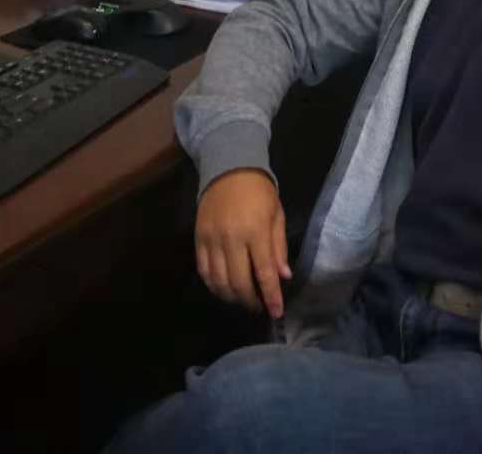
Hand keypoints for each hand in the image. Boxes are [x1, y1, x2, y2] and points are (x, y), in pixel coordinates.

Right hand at [195, 168, 292, 318]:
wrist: (229, 168)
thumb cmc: (259, 192)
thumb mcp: (276, 215)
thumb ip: (278, 247)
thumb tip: (283, 276)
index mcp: (255, 232)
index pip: (264, 273)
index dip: (271, 297)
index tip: (276, 312)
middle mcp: (232, 238)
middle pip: (238, 282)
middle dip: (250, 301)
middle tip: (258, 307)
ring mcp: (212, 239)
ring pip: (218, 281)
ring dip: (231, 297)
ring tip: (242, 300)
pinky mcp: (198, 238)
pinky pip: (204, 270)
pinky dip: (213, 285)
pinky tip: (223, 289)